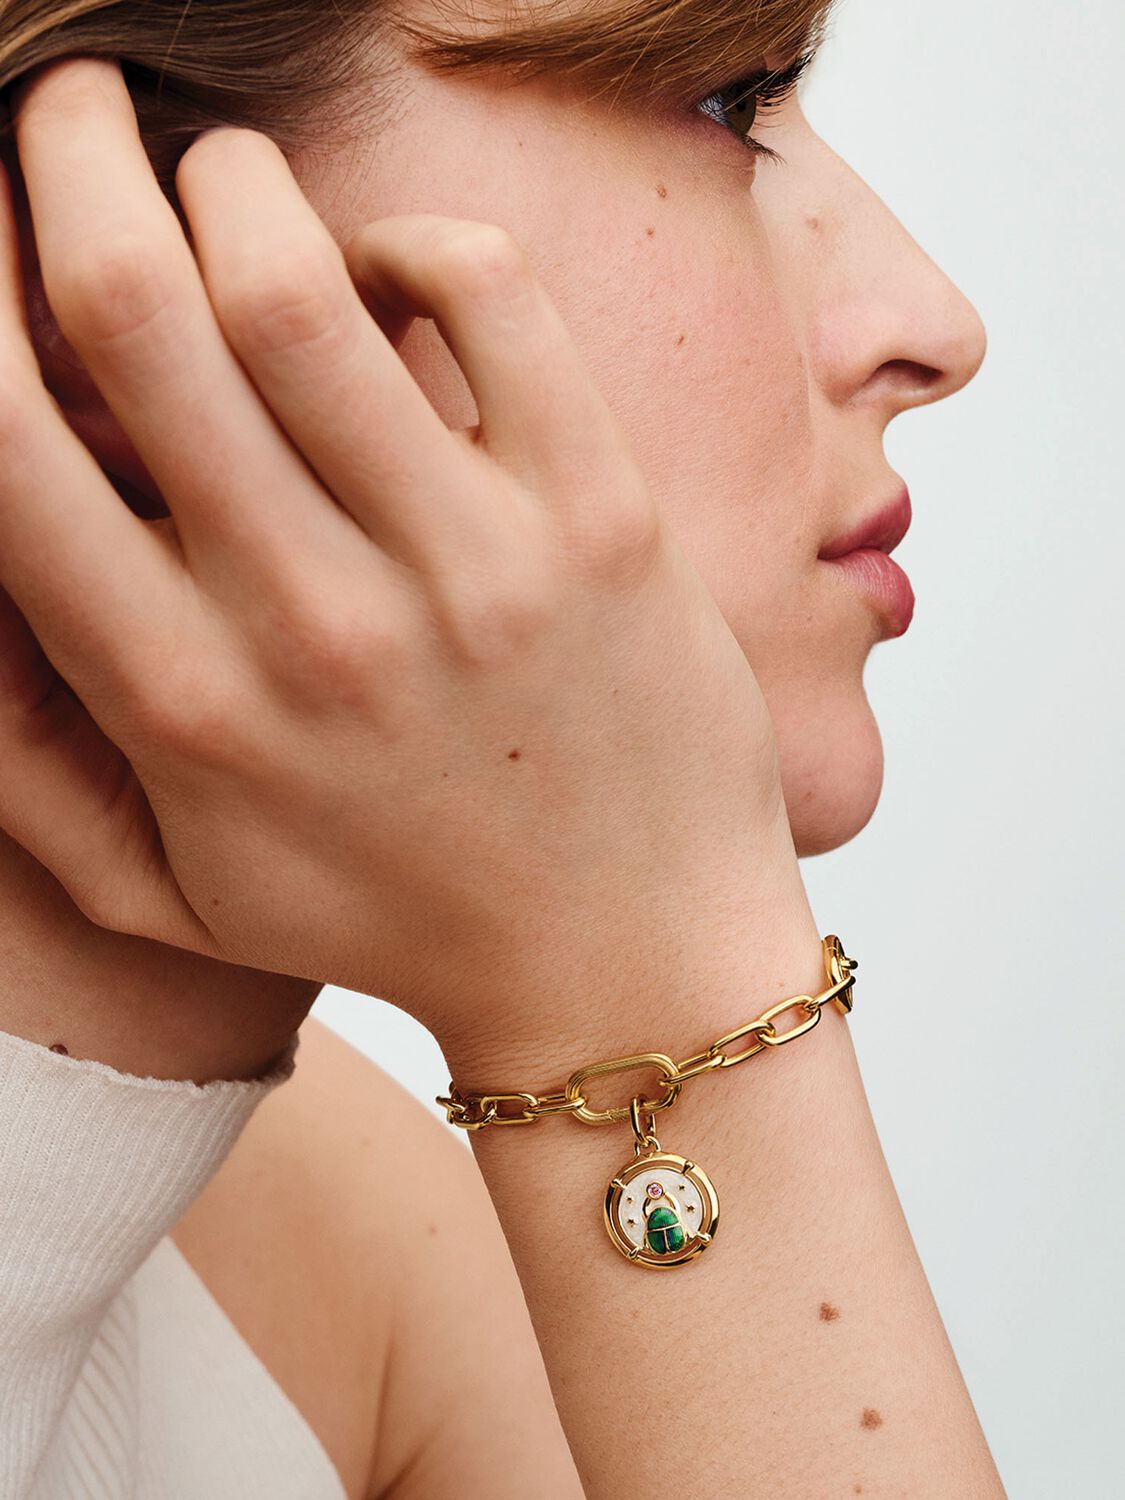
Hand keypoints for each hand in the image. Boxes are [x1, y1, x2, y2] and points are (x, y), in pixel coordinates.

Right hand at [0, 59, 810, 1060]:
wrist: (626, 961)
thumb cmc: (394, 918)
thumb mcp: (172, 889)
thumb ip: (25, 763)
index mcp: (183, 705)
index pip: (1, 442)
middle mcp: (310, 623)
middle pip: (133, 309)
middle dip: (65, 155)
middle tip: (68, 103)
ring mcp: (466, 563)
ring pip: (295, 279)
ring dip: (228, 174)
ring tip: (217, 164)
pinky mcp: (601, 519)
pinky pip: (487, 296)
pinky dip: (418, 240)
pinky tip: (393, 270)